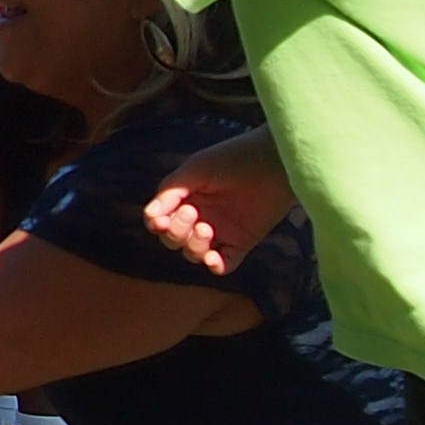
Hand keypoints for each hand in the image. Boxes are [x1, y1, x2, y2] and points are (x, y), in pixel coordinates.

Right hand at [144, 127, 291, 275]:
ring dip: (193, 246)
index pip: (161, 220)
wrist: (275, 162)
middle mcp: (200, 216)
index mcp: (186, 198)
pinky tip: (213, 257)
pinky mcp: (242, 243)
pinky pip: (223, 264)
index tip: (159, 220)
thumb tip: (149, 215)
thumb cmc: (235, 159)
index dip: (157, 224)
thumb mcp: (197, 169)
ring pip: (193, 254)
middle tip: (192, 214)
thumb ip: (171, 190)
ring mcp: (221, 232)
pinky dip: (214, 265)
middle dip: (175, 232)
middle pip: (174, 240)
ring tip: (205, 228)